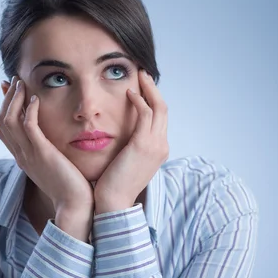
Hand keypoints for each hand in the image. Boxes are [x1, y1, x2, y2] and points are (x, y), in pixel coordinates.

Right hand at [0, 76, 94, 212]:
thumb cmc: (71, 189)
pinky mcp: (42, 153)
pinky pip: (28, 127)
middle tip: (14, 81)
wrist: (75, 206)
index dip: (5, 109)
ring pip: (9, 120)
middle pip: (2, 121)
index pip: (5, 130)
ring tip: (21, 83)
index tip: (12, 92)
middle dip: (7, 98)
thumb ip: (49, 154)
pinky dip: (29, 110)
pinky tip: (36, 99)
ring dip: (14, 99)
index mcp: (24, 158)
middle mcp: (22, 155)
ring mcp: (29, 154)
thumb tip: (53, 144)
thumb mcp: (54, 169)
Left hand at [93, 69, 168, 212]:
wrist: (114, 203)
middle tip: (143, 74)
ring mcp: (155, 145)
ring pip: (159, 107)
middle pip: (164, 109)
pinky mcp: (143, 144)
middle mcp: (161, 146)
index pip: (160, 119)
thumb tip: (121, 139)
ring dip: (149, 89)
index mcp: (159, 151)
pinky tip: (129, 93)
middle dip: (154, 89)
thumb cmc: (114, 186)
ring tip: (138, 76)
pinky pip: (145, 114)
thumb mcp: (127, 164)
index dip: (153, 101)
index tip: (143, 88)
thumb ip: (129, 149)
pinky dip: (140, 100)